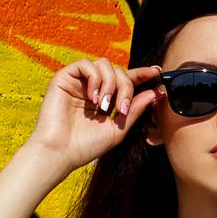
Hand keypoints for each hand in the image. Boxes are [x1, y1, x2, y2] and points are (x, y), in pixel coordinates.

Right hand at [24, 58, 164, 175]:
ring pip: (104, 64)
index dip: (141, 75)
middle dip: (126, 87)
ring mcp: (78, 82)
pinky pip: (85, 64)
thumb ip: (135, 110)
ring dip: (110, 83)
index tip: (156, 73)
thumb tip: (155, 93)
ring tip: (104, 106)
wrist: (60, 153)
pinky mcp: (64, 78)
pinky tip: (93, 97)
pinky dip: (95, 78)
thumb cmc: (85, 146)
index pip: (125, 80)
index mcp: (105, 99)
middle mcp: (92, 88)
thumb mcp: (118, 129)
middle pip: (118, 71)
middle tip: (122, 108)